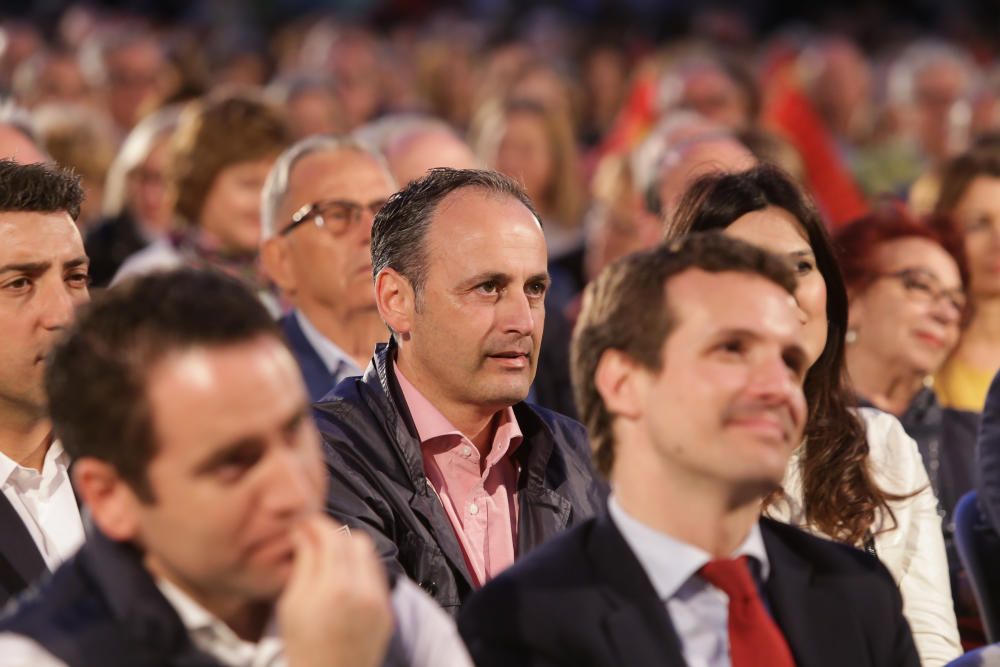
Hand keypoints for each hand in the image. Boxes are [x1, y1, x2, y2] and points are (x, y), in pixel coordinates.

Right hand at [278, 516, 393, 666]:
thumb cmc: (303, 648)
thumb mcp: (292, 605)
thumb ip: (303, 564)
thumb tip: (304, 532)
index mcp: (335, 588)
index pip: (332, 536)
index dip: (317, 524)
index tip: (306, 523)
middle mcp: (363, 590)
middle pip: (355, 539)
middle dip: (335, 534)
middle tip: (316, 539)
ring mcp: (380, 601)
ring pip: (370, 554)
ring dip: (349, 549)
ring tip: (328, 559)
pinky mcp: (388, 610)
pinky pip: (377, 575)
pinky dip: (360, 569)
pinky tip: (343, 578)